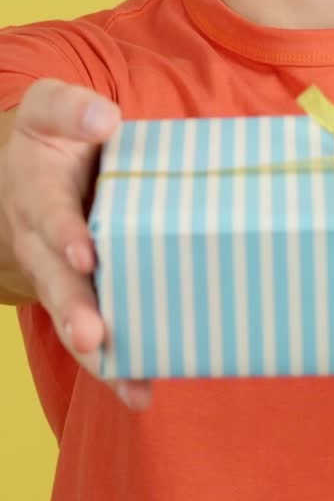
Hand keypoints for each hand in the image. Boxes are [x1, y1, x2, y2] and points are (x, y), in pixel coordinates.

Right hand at [2, 78, 152, 409]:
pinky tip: (139, 390)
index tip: (84, 252)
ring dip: (93, 350)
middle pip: (54, 281)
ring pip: (70, 316)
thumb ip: (72, 110)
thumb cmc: (53, 141)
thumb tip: (104, 118)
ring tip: (121, 376)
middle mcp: (42, 243)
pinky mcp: (83, 296)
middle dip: (73, 308)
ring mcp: (59, 275)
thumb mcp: (50, 110)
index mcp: (37, 194)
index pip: (48, 214)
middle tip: (91, 334)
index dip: (64, 234)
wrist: (27, 175)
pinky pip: (94, 335)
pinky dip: (115, 366)